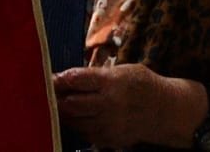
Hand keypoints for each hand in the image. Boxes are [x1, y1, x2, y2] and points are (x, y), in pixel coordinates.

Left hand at [53, 65, 206, 147]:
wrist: (165, 111)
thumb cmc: (143, 84)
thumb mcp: (124, 70)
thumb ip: (98, 75)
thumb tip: (69, 77)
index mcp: (112, 82)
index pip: (76, 79)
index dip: (59, 79)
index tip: (48, 77)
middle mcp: (108, 104)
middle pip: (70, 103)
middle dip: (55, 98)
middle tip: (44, 92)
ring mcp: (108, 124)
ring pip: (74, 120)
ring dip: (62, 113)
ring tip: (54, 105)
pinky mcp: (108, 139)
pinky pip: (83, 132)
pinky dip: (75, 125)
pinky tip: (72, 117)